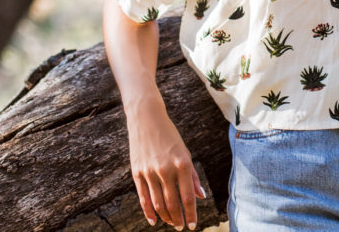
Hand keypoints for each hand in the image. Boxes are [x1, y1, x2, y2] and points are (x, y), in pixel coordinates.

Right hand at [127, 98, 204, 229]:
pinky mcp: (137, 172)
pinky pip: (143, 197)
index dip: (191, 214)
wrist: (147, 118)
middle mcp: (166, 169)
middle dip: (178, 219)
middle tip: (181, 227)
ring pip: (158, 203)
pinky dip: (148, 212)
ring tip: (171, 223)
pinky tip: (154, 221)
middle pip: (172, 203)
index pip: (187, 197)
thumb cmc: (170, 136)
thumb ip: (192, 176)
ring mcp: (150, 171)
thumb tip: (200, 196)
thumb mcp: (185, 152)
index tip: (193, 225)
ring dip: (165, 217)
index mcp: (182, 163)